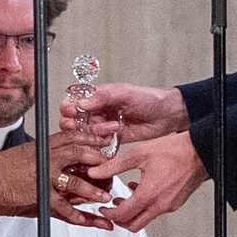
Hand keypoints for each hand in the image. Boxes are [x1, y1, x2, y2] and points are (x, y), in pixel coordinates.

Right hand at [0, 133, 113, 226]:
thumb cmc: (2, 169)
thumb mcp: (28, 155)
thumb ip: (48, 155)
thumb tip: (65, 157)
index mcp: (43, 147)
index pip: (72, 137)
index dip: (91, 138)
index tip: (105, 141)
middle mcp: (46, 159)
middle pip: (80, 154)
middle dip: (99, 160)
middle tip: (112, 166)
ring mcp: (44, 177)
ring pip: (77, 182)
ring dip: (93, 191)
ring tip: (104, 196)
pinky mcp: (41, 195)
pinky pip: (63, 206)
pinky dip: (76, 215)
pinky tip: (86, 219)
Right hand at [60, 82, 186, 144]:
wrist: (168, 114)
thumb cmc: (149, 98)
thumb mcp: (125, 93)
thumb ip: (103, 97)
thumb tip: (82, 103)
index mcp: (98, 97)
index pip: (73, 101)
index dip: (68, 108)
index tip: (71, 111)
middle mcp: (98, 111)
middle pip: (74, 120)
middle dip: (76, 124)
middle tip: (86, 125)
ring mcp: (105, 125)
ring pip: (86, 133)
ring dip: (96, 132)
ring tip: (114, 127)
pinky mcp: (113, 138)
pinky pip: (99, 143)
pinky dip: (102, 143)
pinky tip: (112, 138)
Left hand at [86, 133, 208, 230]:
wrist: (201, 152)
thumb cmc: (176, 151)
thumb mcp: (139, 154)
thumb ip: (114, 165)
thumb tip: (96, 171)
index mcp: (149, 194)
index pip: (123, 215)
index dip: (108, 213)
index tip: (102, 207)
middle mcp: (160, 204)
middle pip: (134, 225)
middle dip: (119, 220)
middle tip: (110, 210)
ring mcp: (170, 205)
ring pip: (146, 219)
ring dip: (133, 213)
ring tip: (125, 199)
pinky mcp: (177, 202)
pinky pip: (157, 211)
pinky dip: (146, 207)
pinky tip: (142, 191)